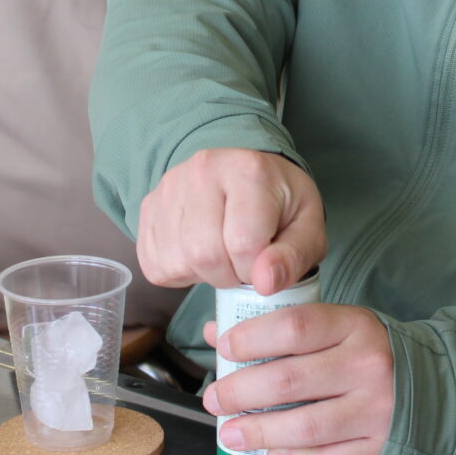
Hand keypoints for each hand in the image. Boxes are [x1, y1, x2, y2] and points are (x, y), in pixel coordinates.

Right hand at [137, 148, 323, 292]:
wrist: (247, 176)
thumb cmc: (280, 205)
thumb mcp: (307, 228)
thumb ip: (293, 257)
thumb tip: (264, 284)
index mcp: (248, 171)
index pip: (243, 243)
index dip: (256, 270)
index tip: (265, 264)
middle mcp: (202, 170)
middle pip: (203, 253)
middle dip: (228, 275)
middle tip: (243, 265)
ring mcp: (169, 186)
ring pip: (176, 262)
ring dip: (202, 275)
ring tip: (222, 256)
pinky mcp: (148, 207)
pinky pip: (154, 263)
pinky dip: (178, 273)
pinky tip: (198, 256)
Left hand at [204, 302, 393, 454]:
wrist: (434, 383)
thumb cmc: (368, 351)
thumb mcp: (335, 325)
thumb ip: (278, 328)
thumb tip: (215, 331)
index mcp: (354, 326)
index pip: (294, 327)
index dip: (251, 338)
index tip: (224, 348)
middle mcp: (368, 367)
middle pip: (289, 381)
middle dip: (240, 392)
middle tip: (214, 398)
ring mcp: (376, 411)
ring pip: (304, 427)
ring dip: (258, 432)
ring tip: (230, 433)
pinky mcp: (378, 449)